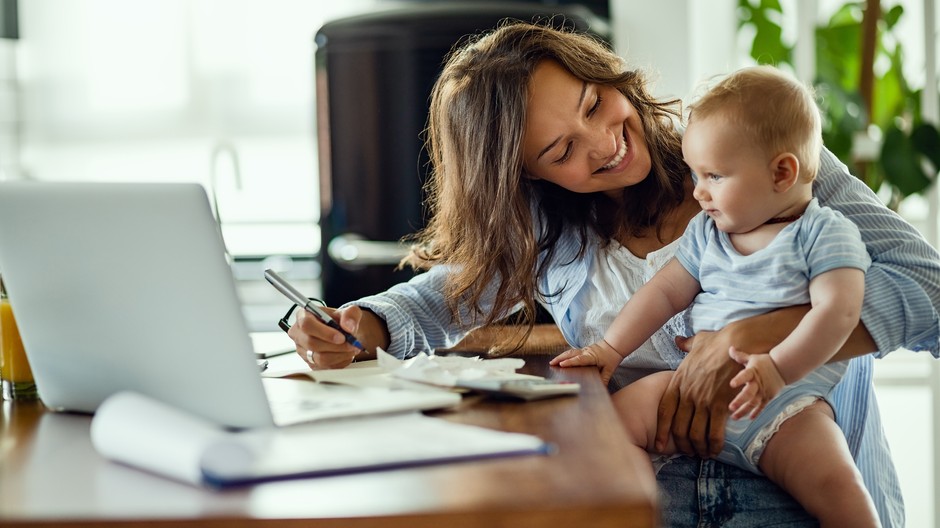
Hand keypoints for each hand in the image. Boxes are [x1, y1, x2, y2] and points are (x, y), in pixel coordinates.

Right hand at [287, 305, 363, 369]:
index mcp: (303, 315)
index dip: (324, 332)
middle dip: (336, 346)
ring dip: (340, 355)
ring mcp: (303, 350)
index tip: (342, 337)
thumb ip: (350, 315)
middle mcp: (299, 333)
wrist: (343, 333)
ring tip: (352, 348)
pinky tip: (346, 354)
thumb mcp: (350, 312)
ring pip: (319, 358)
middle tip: (352, 344)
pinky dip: (340, 362)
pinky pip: (325, 367)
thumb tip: (348, 326)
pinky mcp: (310, 363)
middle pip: (312, 343)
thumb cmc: (341, 320)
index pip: (307, 324)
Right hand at [549, 340, 621, 385]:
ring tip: (552, 362)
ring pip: (570, 352)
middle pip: (570, 354)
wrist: (614, 345)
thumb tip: (601, 388)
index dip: (570, 362)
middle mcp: (585, 352)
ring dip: (560, 356)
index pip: (579, 359)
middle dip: (560, 358)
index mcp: (591, 356)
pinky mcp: (583, 350)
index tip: (561, 364)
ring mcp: (583, 350)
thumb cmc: (611, 357)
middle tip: (551, 363)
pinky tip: (560, 360)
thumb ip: (605, 378)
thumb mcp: (610, 369)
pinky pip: (572, 352)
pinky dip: (565, 356)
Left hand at [655, 331, 739, 457]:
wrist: (737, 343)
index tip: (659, 444)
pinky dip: (714, 445)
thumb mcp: (696, 342)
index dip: (661, 431)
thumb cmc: (718, 342)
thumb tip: (678, 340)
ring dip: (699, 448)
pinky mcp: (720, 405)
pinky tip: (716, 449)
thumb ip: (685, 345)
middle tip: (689, 452)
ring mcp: (703, 400)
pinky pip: (714, 432)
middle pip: (678, 428)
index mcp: (678, 381)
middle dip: (682, 445)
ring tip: (703, 454)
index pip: (664, 411)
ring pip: (695, 434)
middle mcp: (687, 394)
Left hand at [728, 346, 785, 419]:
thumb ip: (740, 356)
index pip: (745, 375)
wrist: (783, 368)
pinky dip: (756, 413)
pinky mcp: (768, 397)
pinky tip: (749, 418)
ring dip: (744, 410)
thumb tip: (730, 348)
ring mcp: (763, 392)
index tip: (731, 384)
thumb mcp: (752, 358)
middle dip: (740, 401)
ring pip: (753, 403)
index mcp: (752, 372)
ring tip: (734, 417)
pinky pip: (761, 407)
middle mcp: (758, 383)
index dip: (739, 379)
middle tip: (731, 408)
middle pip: (748, 393)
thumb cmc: (765, 362)